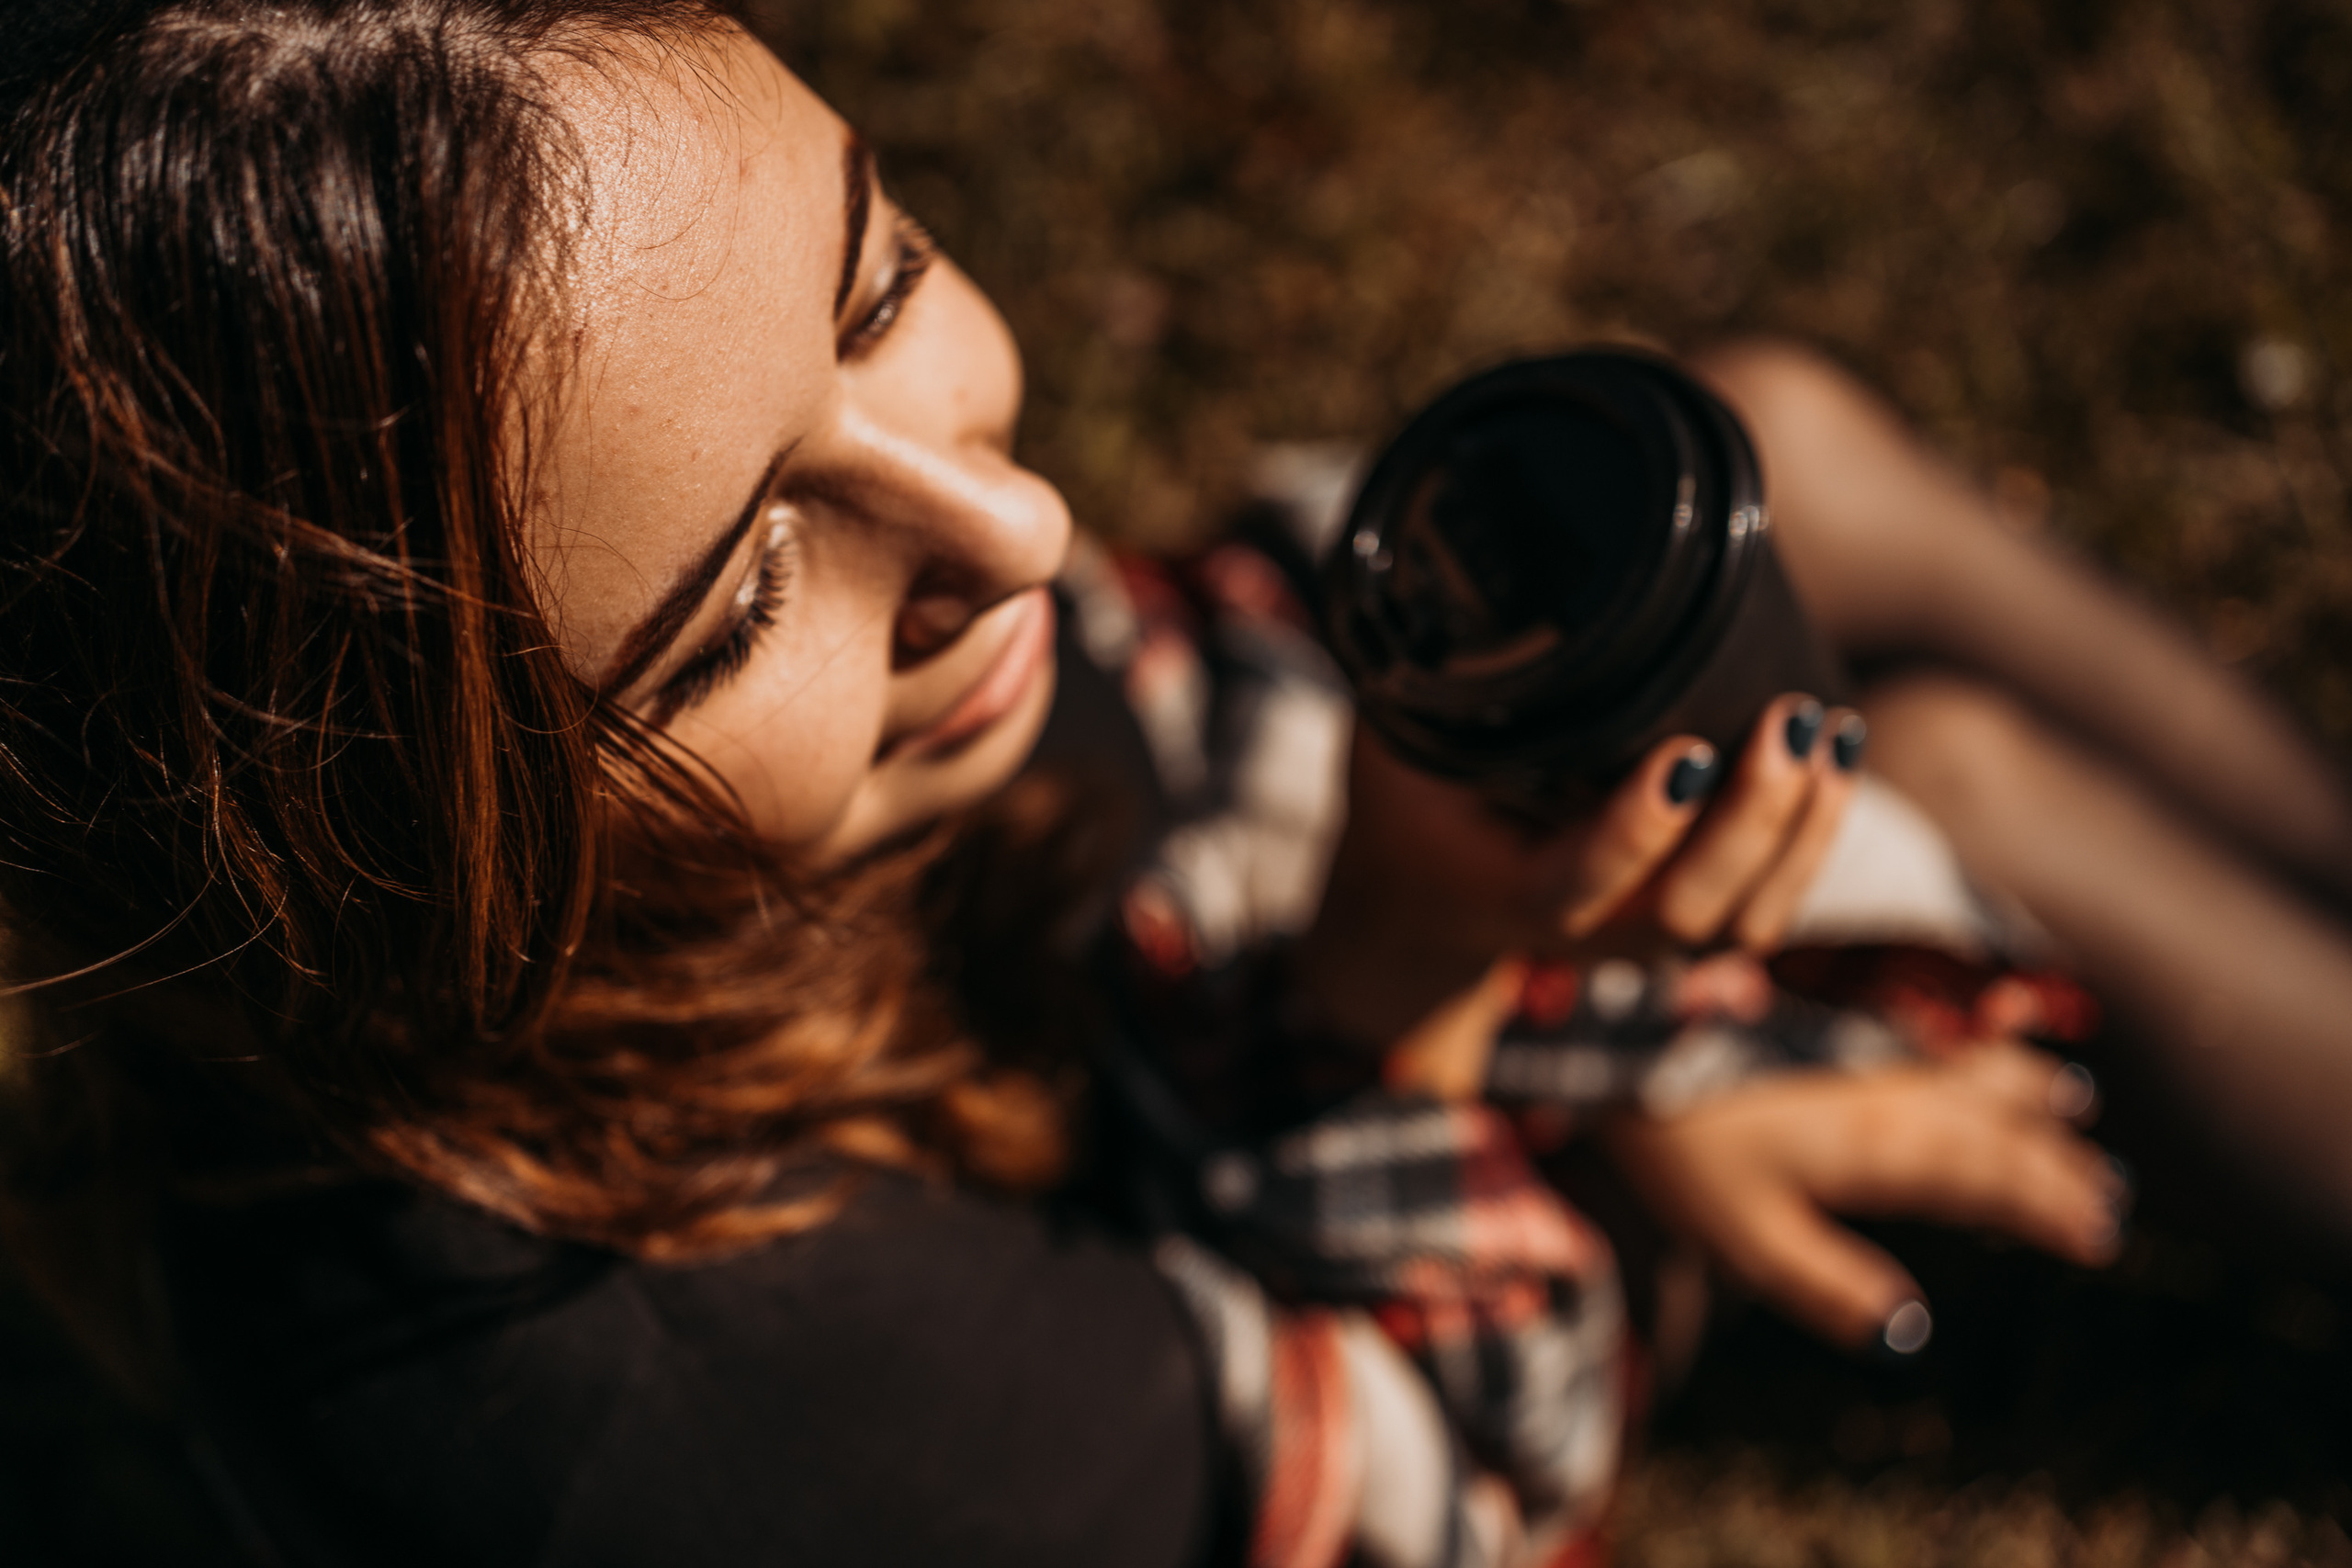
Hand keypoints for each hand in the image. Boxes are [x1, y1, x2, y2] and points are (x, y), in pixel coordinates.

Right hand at [1300, 693, 1862, 1052]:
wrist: (1424, 905)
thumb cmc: (1412, 807)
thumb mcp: (1394, 745)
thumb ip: (1434, 688)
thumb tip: (1467, 584)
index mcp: (1506, 894)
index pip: (1580, 884)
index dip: (1637, 830)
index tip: (1685, 752)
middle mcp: (1586, 933)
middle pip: (1690, 909)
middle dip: (1755, 818)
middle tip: (1790, 721)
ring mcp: (1642, 939)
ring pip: (1745, 919)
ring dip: (1802, 832)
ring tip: (1832, 734)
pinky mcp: (1685, 923)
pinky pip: (1766, 905)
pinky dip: (1813, 839)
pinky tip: (1839, 761)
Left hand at [1603, 1039, 2127, 1350]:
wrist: (1614, 1025)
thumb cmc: (1675, 1140)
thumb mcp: (1745, 1233)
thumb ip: (1829, 1285)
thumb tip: (1908, 1340)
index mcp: (1882, 1145)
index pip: (1989, 1180)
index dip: (2049, 1207)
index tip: (2100, 1233)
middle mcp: (1890, 1083)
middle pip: (1993, 1121)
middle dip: (2052, 1159)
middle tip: (2109, 1190)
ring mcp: (1861, 1037)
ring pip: (1965, 1064)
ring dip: (2022, 1087)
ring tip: (2071, 1100)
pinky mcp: (1828, 1006)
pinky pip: (1924, 1021)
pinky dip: (1966, 1033)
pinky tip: (1971, 1026)